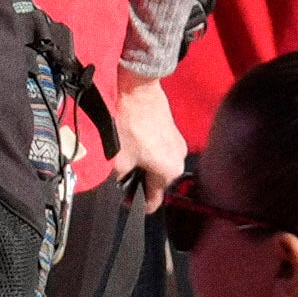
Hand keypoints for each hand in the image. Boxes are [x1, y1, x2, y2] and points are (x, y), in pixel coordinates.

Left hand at [109, 66, 192, 198]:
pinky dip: (148, 151)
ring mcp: (178, 144)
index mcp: (169, 172)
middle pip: (157, 180)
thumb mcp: (118, 159)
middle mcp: (179, 160)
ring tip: (125, 159)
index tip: (128, 205)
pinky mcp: (172, 131)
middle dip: (140, 182)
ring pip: (158, 164)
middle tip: (120, 180)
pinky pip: (160, 150)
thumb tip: (119, 183)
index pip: (155, 198)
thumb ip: (120, 178)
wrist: (138, 91)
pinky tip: (133, 144)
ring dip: (144, 165)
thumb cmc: (130, 124)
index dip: (139, 204)